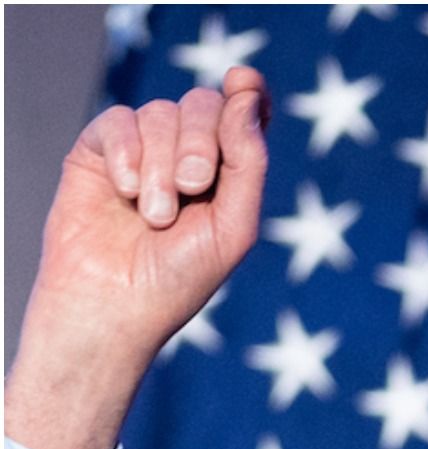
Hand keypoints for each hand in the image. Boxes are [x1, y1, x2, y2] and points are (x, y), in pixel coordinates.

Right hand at [7, 66, 269, 448]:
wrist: (111, 306)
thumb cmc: (179, 278)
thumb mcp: (234, 224)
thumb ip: (248, 160)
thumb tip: (245, 95)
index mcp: (227, 174)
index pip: (241, 114)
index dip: (247, 92)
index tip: (243, 81)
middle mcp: (185, 157)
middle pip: (202, 105)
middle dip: (200, 142)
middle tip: (191, 188)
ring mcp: (141, 153)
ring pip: (160, 112)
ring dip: (161, 162)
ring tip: (154, 214)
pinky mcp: (97, 154)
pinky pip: (117, 121)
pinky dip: (126, 152)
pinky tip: (125, 191)